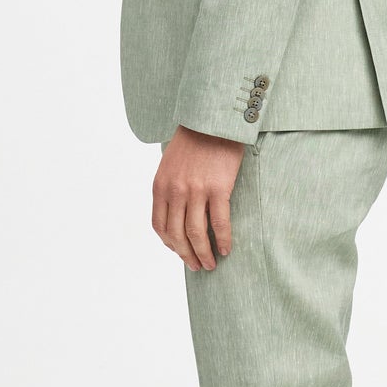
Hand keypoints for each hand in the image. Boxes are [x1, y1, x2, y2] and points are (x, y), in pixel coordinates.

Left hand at [153, 125, 244, 270]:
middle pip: (177, 234)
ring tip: (211, 264)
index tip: (179, 252)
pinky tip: (226, 249)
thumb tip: (178, 212)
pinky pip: (219, 223)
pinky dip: (223, 240)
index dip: (169, 244)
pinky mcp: (218, 188)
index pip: (159, 226)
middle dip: (187, 255)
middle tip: (197, 266)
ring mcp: (196, 191)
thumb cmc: (194, 140)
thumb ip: (170, 187)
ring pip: (196, 233)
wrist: (213, 120)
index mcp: (160, 186)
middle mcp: (175, 191)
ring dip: (203, 253)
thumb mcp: (170, 164)